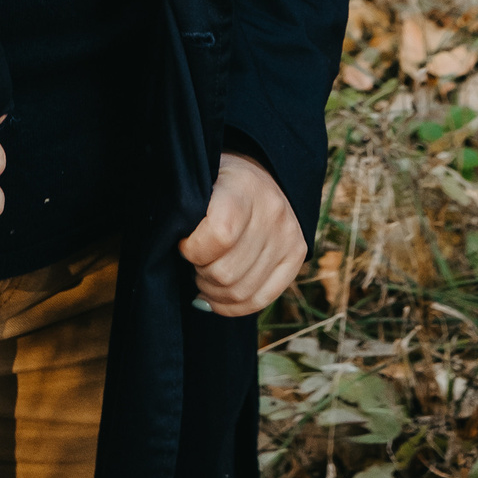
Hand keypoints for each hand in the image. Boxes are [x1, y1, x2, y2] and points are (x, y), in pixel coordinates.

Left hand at [177, 150, 307, 316]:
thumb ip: (188, 213)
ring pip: (241, 292)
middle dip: (200, 272)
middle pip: (227, 272)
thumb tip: (180, 255)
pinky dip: (233, 306)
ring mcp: (288, 236)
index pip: (219, 235)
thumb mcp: (200, 182)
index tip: (183, 243)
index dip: (193, 249)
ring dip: (213, 291)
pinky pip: (262, 299)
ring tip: (204, 275)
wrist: (259, 171)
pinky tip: (216, 296)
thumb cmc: (217, 181)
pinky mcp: (297, 255)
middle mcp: (272, 212)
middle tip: (193, 261)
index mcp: (244, 187)